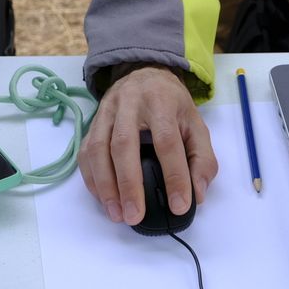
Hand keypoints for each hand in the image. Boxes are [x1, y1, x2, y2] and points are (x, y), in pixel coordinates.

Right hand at [79, 64, 216, 225]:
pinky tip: (103, 199)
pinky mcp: (93, 121)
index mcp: (162, 102)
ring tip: (117, 214)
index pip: (167, 141)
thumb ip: (202, 159)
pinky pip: (86, 152)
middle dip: (129, 183)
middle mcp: (130, 103)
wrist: (144, 72)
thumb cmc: (172, 104)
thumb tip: (197, 194)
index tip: (179, 206)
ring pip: (99, 148)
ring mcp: (107, 111)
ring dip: (105, 185)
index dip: (174, 175)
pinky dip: (92, 178)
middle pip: (124, 144)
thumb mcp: (197, 124)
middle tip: (135, 216)